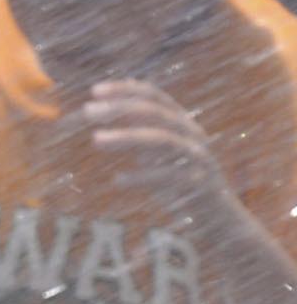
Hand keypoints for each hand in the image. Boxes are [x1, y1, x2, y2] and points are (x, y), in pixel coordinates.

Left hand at [82, 78, 239, 224]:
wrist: (215, 213)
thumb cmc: (179, 179)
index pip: (155, 96)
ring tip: (95, 139)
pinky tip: (118, 180)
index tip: (94, 91)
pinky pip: (169, 176)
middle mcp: (192, 134)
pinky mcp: (199, 183)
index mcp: (182, 123)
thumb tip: (116, 98)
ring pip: (163, 140)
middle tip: (88, 111)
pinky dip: (142, 176)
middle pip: (157, 113)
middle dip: (122, 109)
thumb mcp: (158, 149)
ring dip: (127, 136)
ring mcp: (198, 157)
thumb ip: (141, 126)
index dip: (126, 90)